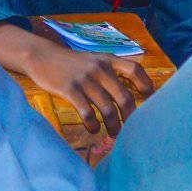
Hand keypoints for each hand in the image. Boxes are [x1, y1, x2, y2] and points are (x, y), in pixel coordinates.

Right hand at [26, 43, 153, 135]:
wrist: (43, 56)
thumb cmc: (71, 63)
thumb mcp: (93, 60)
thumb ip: (109, 73)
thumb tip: (127, 97)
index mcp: (107, 60)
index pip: (134, 69)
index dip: (145, 84)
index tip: (149, 98)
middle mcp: (100, 68)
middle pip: (125, 97)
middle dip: (130, 118)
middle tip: (130, 130)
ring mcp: (85, 79)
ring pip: (108, 109)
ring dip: (113, 126)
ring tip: (113, 134)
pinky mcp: (70, 89)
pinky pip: (87, 113)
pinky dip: (93, 125)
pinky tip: (93, 129)